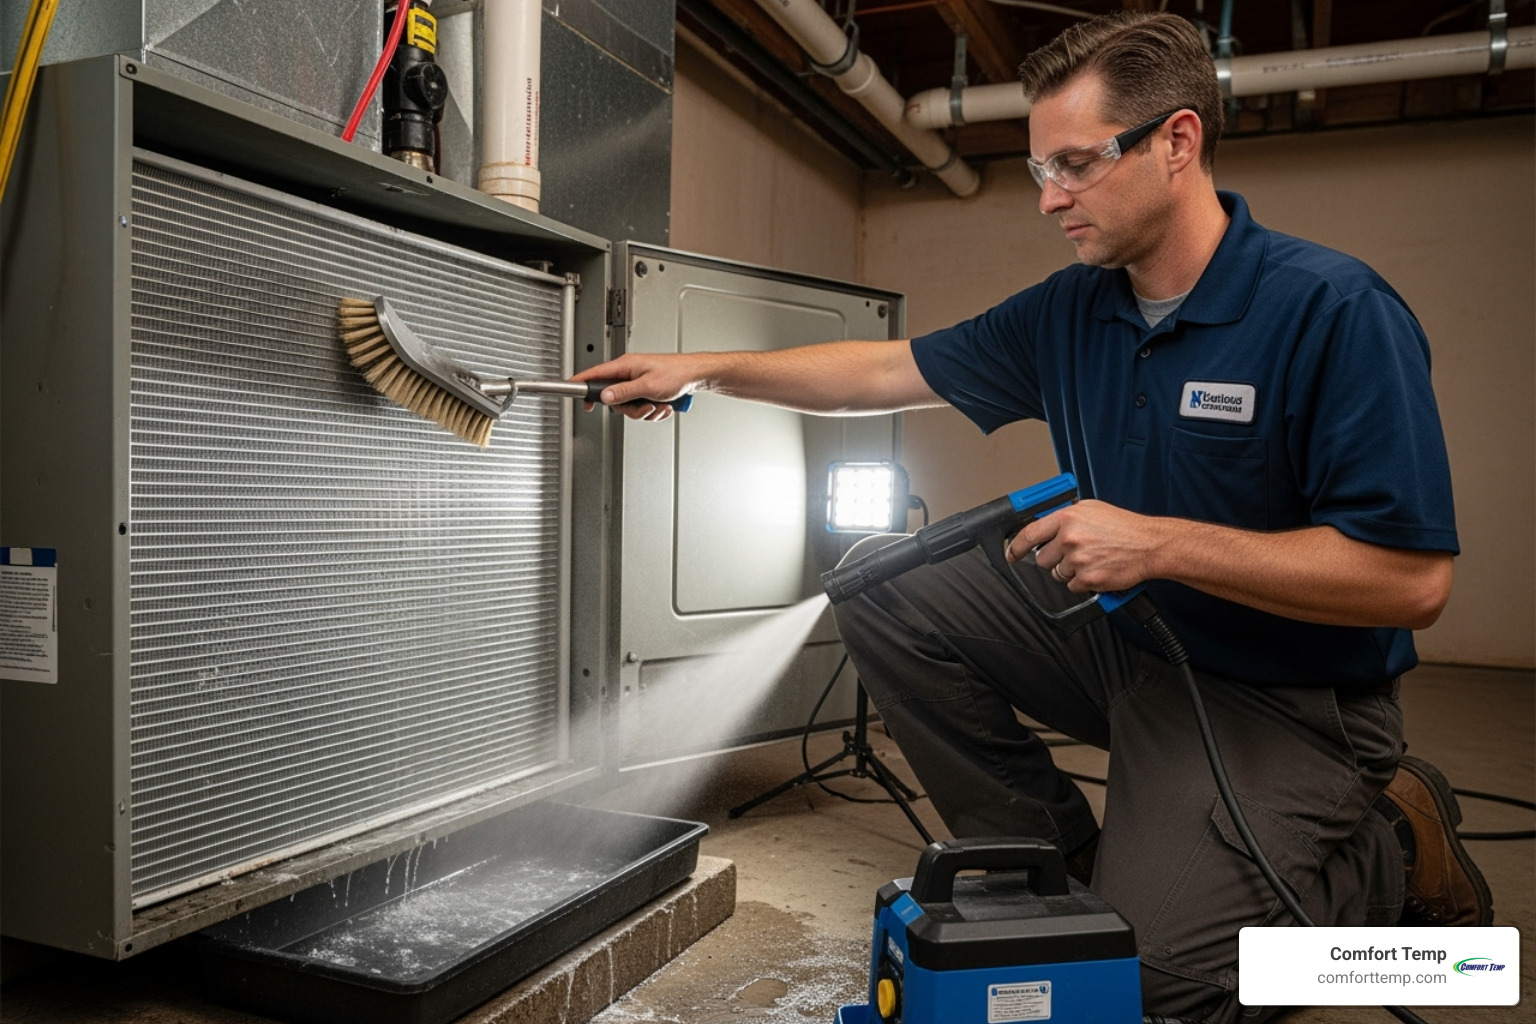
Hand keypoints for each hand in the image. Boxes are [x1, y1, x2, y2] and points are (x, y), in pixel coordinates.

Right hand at [571, 354, 697, 420]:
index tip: (572, 391)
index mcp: (625, 366)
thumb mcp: (647, 386)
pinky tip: (664, 405)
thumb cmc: (676, 373)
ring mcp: (638, 383)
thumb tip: (605, 397)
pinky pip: (642, 408)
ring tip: (659, 404)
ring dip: (645, 411)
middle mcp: (629, 374)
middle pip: (614, 399)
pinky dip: (654, 411)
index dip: (582, 384)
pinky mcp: (647, 391)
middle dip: (631, 409)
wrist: (695, 376)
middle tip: (644, 406)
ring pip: (629, 406)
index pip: (595, 374)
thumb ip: (624, 393)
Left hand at [1010, 500, 1161, 593]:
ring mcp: (1078, 560)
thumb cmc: (1124, 527)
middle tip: (1073, 553)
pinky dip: (1083, 582)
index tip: (1012, 554)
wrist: (1149, 544)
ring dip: (1070, 570)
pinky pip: (1073, 586)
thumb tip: (1045, 525)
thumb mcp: (1091, 510)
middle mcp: (1070, 538)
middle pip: (1042, 559)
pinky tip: (1097, 569)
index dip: (1016, 547)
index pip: (1029, 534)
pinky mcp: (1088, 579)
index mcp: (1067, 518)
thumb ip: (1066, 517)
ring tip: (1091, 559)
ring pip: (1058, 573)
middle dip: (1054, 559)